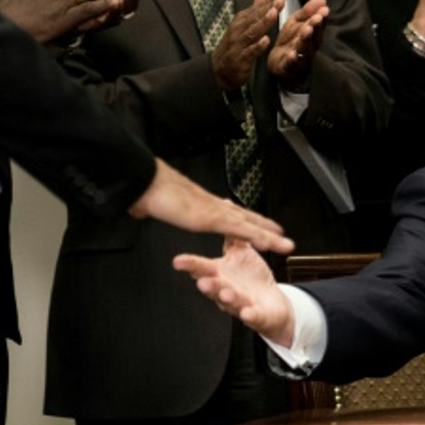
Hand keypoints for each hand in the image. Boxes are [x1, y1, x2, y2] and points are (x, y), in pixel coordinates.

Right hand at [130, 159, 292, 254]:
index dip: (241, 216)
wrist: (141, 180)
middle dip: (263, 224)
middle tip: (281, 232)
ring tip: (286, 243)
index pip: (226, 210)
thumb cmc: (143, 189)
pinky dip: (256, 235)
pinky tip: (269, 242)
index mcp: (199, 202)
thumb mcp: (147, 204)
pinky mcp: (211, 218)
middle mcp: (211, 204)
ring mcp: (213, 210)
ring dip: (268, 234)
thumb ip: (149, 208)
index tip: (252, 221)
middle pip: (244, 216)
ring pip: (249, 224)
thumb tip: (138, 209)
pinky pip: (240, 229)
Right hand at [174, 237, 295, 345]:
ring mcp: (239, 303)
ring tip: (226, 293)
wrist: (272, 302)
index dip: (190, 264)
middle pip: (213, 287)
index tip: (178, 261)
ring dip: (226, 297)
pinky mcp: (255, 315)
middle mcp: (226, 289)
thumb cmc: (253, 277)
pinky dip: (249, 315)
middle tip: (202, 281)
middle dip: (208, 284)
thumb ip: (232, 236)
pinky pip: (251, 316)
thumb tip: (224, 211)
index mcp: (220, 273)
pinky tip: (247, 313)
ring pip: (229, 301)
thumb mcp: (242, 252)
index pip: (202, 268)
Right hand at [212, 0, 283, 92]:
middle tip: (280, 0)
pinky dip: (257, 46)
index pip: (256, 9)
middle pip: (254, 17)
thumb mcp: (245, 23)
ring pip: (252, 32)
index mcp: (241, 20)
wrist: (219, 70)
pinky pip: (249, 52)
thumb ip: (257, 6)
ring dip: (263, 23)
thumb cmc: (235, 45)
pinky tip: (266, 41)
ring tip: (274, 14)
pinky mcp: (240, 59)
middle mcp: (238, 30)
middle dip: (267, 8)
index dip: (268, 1)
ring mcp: (239, 44)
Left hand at [267, 0, 328, 92]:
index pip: (319, 25)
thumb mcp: (296, 23)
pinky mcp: (288, 67)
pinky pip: (291, 64)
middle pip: (314, 37)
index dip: (322, 18)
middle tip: (316, 18)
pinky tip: (291, 55)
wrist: (278, 64)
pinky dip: (292, 60)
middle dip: (315, 27)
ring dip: (306, 40)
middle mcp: (309, 46)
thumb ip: (307, 12)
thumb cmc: (290, 42)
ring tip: (306, 31)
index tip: (324, 10)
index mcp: (311, 34)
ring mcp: (300, 57)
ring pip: (304, 49)